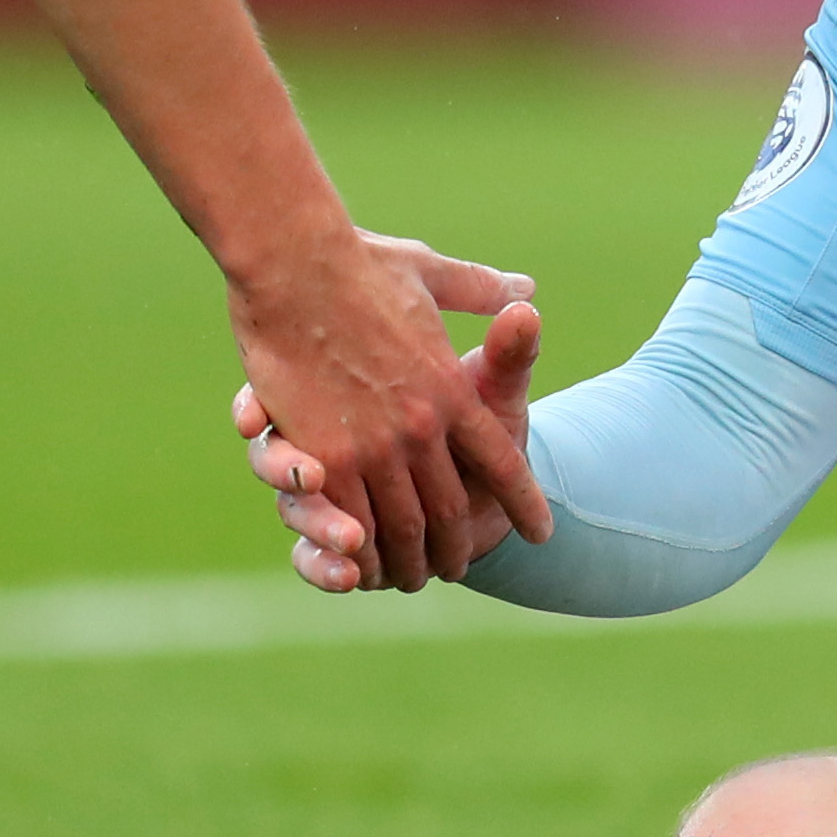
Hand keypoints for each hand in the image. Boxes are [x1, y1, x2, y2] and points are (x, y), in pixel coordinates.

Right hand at [224, 232, 547, 590]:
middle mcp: (421, 425)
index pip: (503, 461)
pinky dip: (358, 552)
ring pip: (402, 527)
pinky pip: (349, 522)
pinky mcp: (321, 458)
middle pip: (452, 508)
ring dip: (407, 559)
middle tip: (459, 563)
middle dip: (457, 544)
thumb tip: (527, 295)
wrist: (294, 259)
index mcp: (453, 389)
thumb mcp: (430, 275)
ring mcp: (372, 446)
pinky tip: (360, 566)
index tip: (542, 532)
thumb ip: (481, 293)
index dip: (525, 500)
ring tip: (411, 576)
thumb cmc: (361, 264)